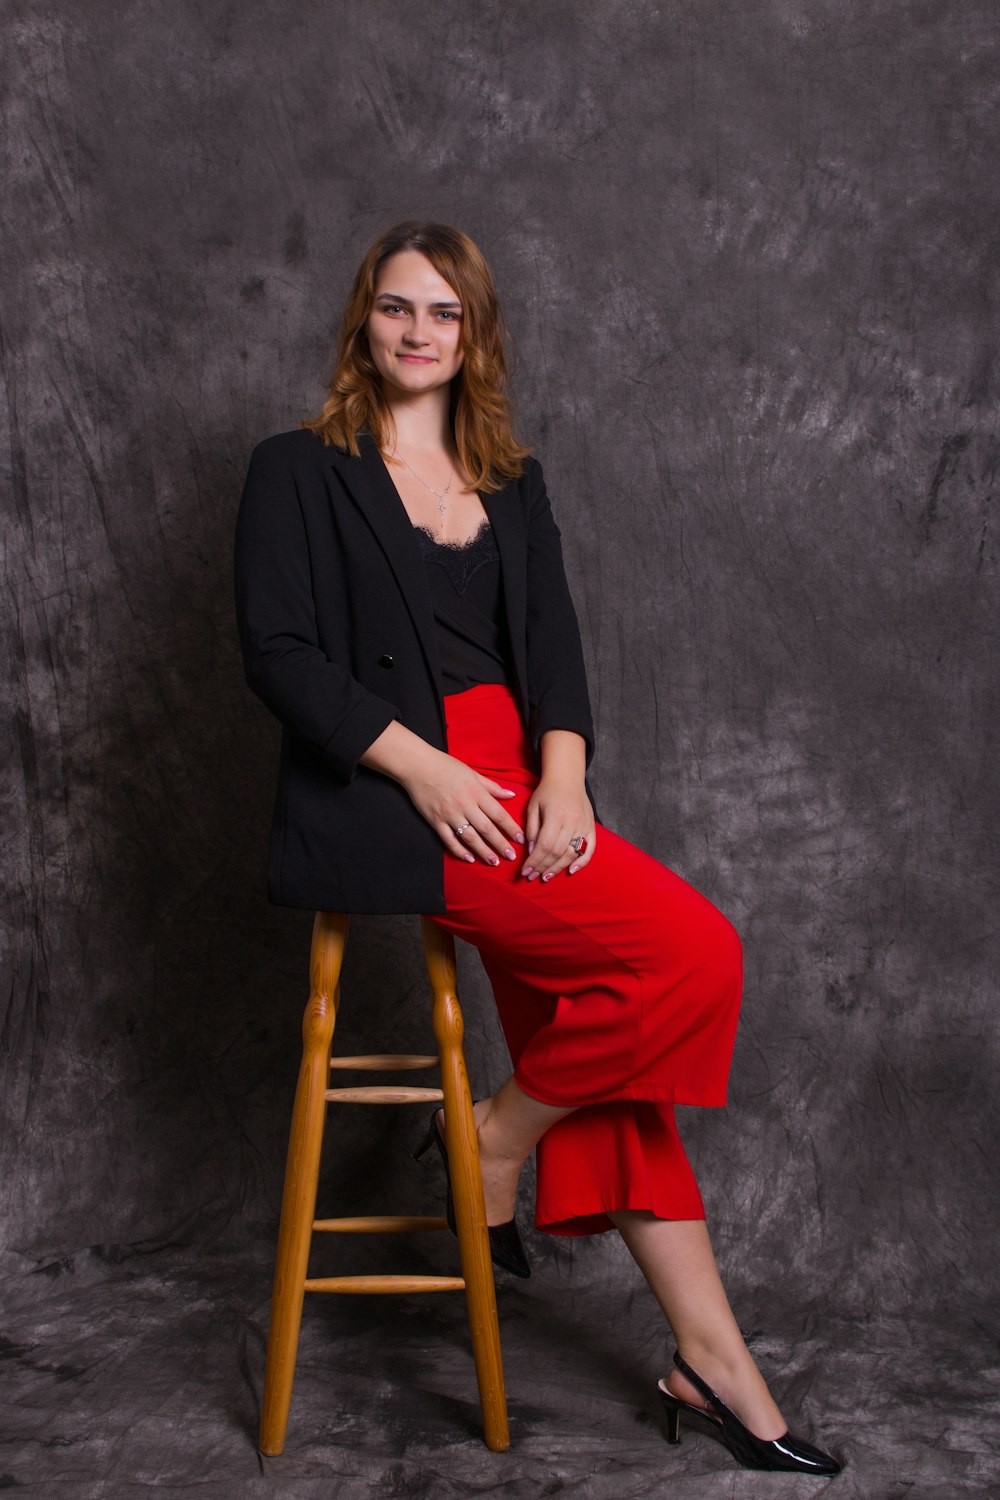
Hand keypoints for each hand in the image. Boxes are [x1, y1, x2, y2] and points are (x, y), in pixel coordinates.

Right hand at [401, 748, 524, 865]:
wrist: (418, 766)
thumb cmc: (446, 766)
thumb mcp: (473, 773)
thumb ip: (492, 786)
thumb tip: (511, 794)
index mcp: (476, 792)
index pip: (498, 814)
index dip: (511, 828)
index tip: (521, 839)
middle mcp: (465, 805)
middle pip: (487, 829)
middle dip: (501, 844)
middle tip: (511, 856)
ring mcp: (450, 815)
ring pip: (470, 838)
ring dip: (483, 851)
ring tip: (494, 862)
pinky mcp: (436, 821)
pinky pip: (449, 840)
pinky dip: (459, 851)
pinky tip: (469, 858)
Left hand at [521, 773, 595, 882]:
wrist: (567, 778)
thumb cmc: (546, 792)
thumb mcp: (533, 807)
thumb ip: (532, 830)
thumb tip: (532, 852)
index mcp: (555, 815)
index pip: (544, 845)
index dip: (534, 861)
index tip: (525, 871)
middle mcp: (572, 822)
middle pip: (557, 852)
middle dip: (543, 867)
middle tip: (532, 877)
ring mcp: (584, 825)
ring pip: (571, 853)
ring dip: (558, 868)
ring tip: (546, 877)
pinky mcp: (591, 827)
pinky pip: (590, 849)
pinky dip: (582, 862)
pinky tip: (571, 871)